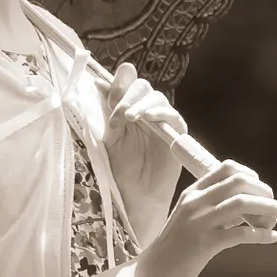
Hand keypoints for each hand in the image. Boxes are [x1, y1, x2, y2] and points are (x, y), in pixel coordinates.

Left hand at [103, 62, 186, 190]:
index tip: (105, 93)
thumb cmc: (122, 168)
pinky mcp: (177, 131)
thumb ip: (108, 111)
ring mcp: (163, 120)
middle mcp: (146, 110)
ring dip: (141, 104)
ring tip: (129, 118)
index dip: (118, 82)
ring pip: (156, 97)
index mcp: (128, 108)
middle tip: (118, 115)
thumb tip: (99, 82)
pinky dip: (159, 112)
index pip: (126, 83)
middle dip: (127, 95)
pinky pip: (172, 114)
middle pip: (141, 86)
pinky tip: (147, 118)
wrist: (136, 194)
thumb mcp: (109, 137)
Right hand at [137, 159, 276, 276]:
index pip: (227, 168)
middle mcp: (196, 201)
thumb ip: (212, 208)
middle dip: (264, 191)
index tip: (261, 191)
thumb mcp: (189, 218)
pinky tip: (272, 238)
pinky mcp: (204, 244)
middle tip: (276, 207)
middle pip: (240, 182)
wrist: (150, 274)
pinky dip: (262, 234)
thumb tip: (247, 206)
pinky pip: (241, 233)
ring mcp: (199, 222)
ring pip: (243, 203)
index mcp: (192, 192)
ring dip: (269, 209)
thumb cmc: (173, 248)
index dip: (251, 176)